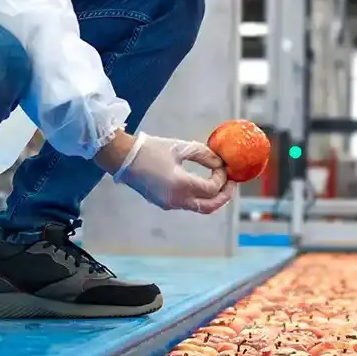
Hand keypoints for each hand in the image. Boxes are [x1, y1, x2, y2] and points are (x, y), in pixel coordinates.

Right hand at [104, 131, 232, 212]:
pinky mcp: (164, 204)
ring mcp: (169, 204)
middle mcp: (176, 199)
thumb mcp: (181, 147)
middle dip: (225, 195)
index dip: (222, 177)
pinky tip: (203, 184)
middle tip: (233, 183)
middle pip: (210, 206)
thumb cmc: (151, 149)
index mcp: (181, 185)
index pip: (212, 188)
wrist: (123, 159)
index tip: (223, 165)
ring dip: (213, 198)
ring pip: (200, 208)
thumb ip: (204, 155)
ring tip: (221, 184)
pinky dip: (200, 198)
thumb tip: (220, 163)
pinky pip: (188, 205)